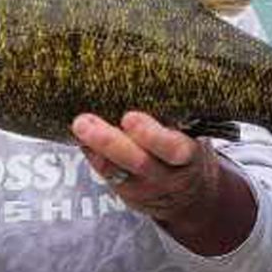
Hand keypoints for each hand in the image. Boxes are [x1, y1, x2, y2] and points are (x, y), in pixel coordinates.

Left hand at [71, 112, 255, 254]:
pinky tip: (81, 137)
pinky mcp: (127, 194)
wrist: (192, 197)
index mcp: (189, 156)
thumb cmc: (187, 151)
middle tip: (85, 122)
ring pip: (115, 171)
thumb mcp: (193, 134)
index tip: (129, 118)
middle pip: (137, 162)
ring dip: (93, 147)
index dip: (151, 136)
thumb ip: (176, 116)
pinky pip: (107, 175)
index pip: (173, 149)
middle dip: (109, 142)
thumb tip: (145, 74)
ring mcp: (145, 188)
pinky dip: (92, 154)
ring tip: (78, 126)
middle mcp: (166, 175)